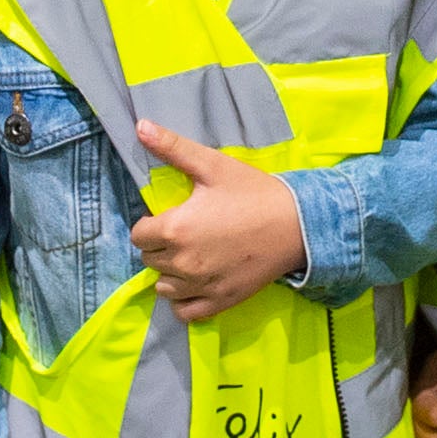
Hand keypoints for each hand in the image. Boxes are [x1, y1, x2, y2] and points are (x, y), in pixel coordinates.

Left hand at [130, 124, 310, 323]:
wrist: (297, 225)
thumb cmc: (254, 193)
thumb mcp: (213, 165)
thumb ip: (172, 147)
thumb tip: (139, 125)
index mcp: (175, 229)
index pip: (138, 236)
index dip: (150, 225)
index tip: (170, 217)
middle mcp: (183, 263)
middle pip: (150, 260)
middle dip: (161, 246)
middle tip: (185, 232)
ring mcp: (201, 286)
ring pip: (164, 288)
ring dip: (170, 274)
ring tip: (190, 257)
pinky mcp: (220, 302)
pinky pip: (185, 312)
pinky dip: (184, 301)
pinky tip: (195, 284)